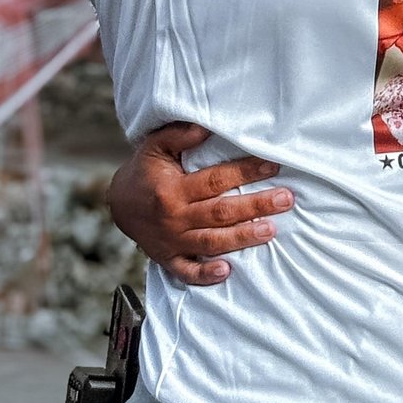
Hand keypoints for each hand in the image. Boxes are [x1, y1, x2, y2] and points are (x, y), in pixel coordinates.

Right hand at [106, 122, 292, 286]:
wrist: (116, 203)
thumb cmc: (144, 170)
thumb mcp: (155, 145)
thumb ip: (179, 135)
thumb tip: (206, 126)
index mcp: (172, 189)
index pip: (216, 180)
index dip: (245, 172)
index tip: (272, 166)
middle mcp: (174, 217)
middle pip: (221, 213)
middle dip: (256, 206)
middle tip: (285, 199)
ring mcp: (172, 241)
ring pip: (212, 242)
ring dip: (243, 238)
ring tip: (271, 230)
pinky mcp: (168, 259)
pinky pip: (187, 272)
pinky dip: (205, 276)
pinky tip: (227, 272)